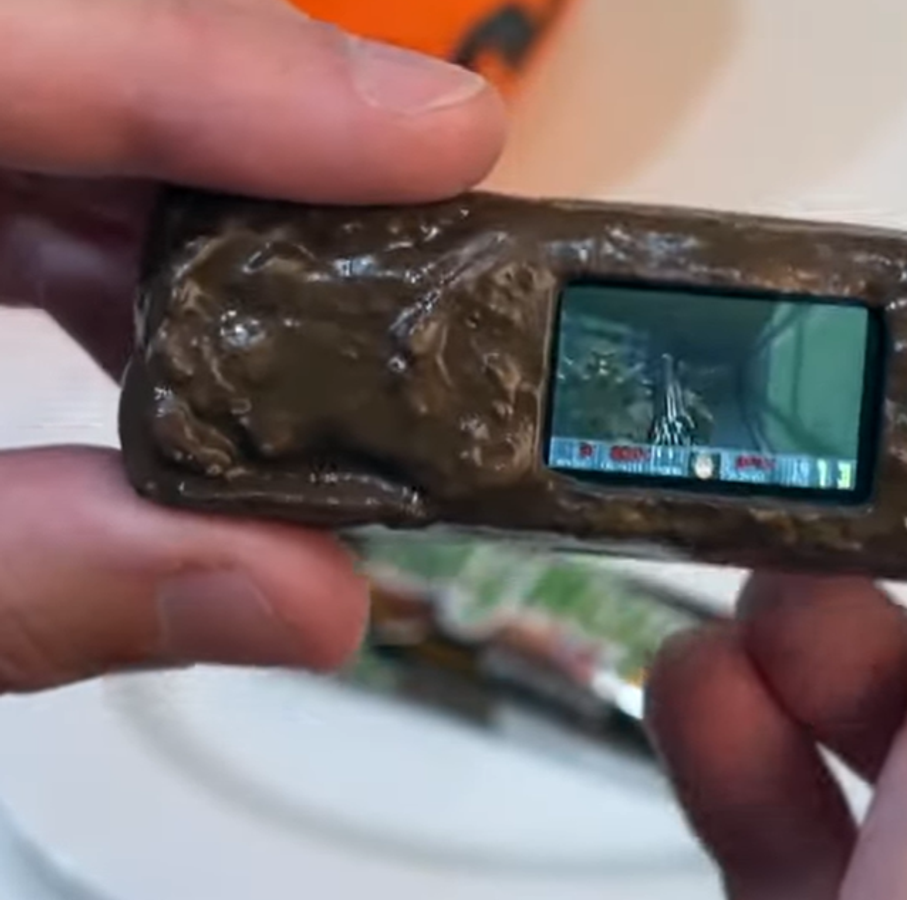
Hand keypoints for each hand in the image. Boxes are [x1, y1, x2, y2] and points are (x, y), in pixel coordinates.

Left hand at [0, 0, 504, 690]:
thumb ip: (35, 586)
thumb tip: (313, 600)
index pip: (20, 35)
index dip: (236, 70)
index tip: (445, 136)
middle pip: (77, 42)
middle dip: (266, 131)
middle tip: (440, 225)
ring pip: (65, 85)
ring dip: (211, 194)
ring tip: (343, 310)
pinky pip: (33, 157)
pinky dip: (129, 235)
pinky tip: (203, 336)